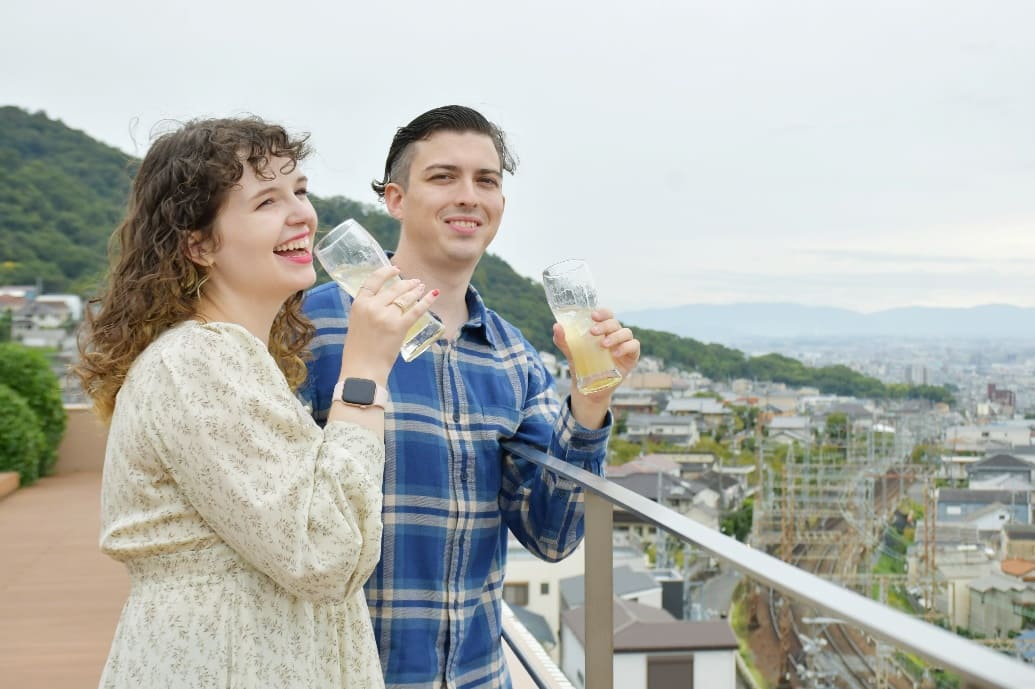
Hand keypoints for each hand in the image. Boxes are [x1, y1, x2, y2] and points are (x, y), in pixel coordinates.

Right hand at [339, 266, 438, 382]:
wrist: (362, 370)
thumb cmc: (358, 350)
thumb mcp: (357, 323)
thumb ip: (368, 310)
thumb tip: (384, 301)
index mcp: (359, 304)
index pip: (373, 281)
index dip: (386, 272)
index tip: (395, 269)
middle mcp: (372, 307)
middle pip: (393, 288)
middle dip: (406, 284)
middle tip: (415, 282)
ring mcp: (386, 316)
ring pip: (405, 297)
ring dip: (416, 290)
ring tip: (422, 287)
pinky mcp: (399, 327)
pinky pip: (416, 310)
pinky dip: (426, 301)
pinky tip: (434, 295)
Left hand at [553, 308, 639, 427]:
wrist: (588, 388)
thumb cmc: (581, 365)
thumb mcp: (570, 352)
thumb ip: (563, 340)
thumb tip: (556, 326)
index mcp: (602, 329)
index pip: (606, 315)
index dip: (602, 312)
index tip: (593, 316)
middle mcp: (614, 334)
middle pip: (615, 322)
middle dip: (605, 325)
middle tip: (593, 332)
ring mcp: (624, 344)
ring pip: (626, 332)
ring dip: (615, 336)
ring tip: (603, 345)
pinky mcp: (631, 356)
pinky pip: (634, 346)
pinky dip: (626, 347)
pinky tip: (615, 353)